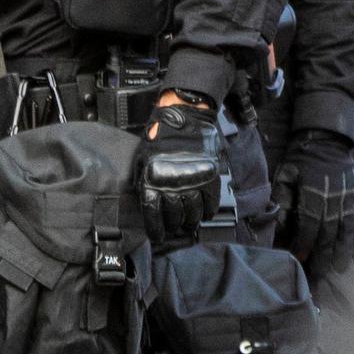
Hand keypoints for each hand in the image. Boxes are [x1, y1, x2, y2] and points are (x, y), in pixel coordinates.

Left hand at [138, 101, 223, 251]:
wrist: (184, 117)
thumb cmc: (160, 136)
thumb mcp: (143, 159)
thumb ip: (144, 180)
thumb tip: (145, 199)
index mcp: (153, 181)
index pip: (153, 214)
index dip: (156, 230)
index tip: (158, 236)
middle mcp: (173, 186)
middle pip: (174, 217)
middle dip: (173, 226)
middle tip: (173, 228)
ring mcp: (193, 183)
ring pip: (193, 214)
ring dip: (190, 222)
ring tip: (188, 223)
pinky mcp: (209, 178)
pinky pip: (210, 203)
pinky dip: (207, 212)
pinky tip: (203, 213)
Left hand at [274, 131, 353, 267]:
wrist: (328, 141)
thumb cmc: (301, 160)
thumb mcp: (285, 175)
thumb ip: (284, 201)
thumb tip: (283, 226)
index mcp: (314, 191)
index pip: (309, 224)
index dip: (304, 243)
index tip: (299, 259)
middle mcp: (334, 198)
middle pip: (329, 233)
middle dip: (323, 256)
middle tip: (318, 275)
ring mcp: (349, 199)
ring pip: (347, 231)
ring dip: (342, 252)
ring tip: (338, 269)